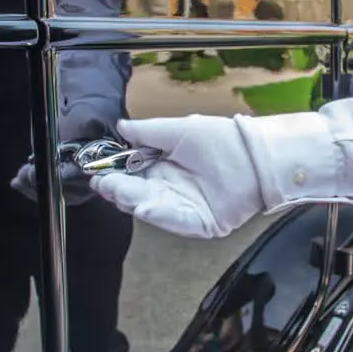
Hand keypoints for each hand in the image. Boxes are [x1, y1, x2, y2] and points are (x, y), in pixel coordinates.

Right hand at [89, 116, 264, 237]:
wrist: (255, 154)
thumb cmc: (220, 139)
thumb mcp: (178, 130)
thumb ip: (147, 132)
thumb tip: (120, 128)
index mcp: (163, 168)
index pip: (131, 176)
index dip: (114, 174)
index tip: (97, 170)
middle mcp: (170, 190)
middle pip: (138, 194)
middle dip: (119, 189)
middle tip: (102, 182)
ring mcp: (184, 208)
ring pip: (152, 207)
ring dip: (133, 200)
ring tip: (116, 191)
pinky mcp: (199, 223)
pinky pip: (175, 220)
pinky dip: (159, 214)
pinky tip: (143, 205)